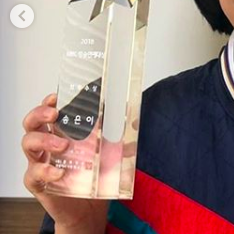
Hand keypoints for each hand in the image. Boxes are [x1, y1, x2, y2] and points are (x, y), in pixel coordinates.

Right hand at [22, 93, 108, 232]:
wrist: (87, 207)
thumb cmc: (93, 176)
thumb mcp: (109, 153)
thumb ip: (119, 136)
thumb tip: (134, 119)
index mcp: (60, 134)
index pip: (48, 113)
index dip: (48, 103)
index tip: (56, 96)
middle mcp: (46, 145)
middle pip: (32, 124)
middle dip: (39, 115)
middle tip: (54, 114)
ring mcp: (40, 162)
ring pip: (29, 144)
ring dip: (45, 141)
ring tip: (63, 145)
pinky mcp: (38, 182)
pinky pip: (34, 173)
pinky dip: (46, 171)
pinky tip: (60, 172)